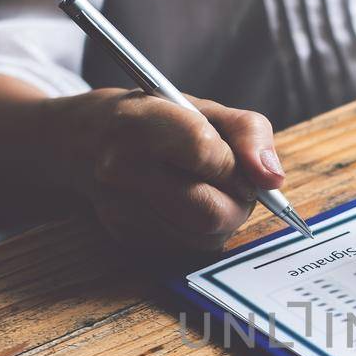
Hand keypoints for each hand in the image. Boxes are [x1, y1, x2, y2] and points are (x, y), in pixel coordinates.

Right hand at [59, 89, 282, 252]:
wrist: (82, 142)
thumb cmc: (153, 119)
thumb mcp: (202, 107)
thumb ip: (249, 133)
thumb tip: (273, 179)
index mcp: (139, 125)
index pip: (206, 152)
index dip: (233, 162)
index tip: (235, 161)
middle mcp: (121, 171)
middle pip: (211, 211)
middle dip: (238, 201)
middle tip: (233, 182)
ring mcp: (120, 210)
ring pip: (206, 237)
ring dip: (223, 218)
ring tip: (208, 190)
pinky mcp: (125, 237)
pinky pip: (188, 249)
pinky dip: (201, 231)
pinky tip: (185, 205)